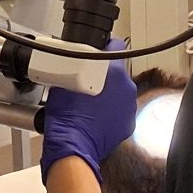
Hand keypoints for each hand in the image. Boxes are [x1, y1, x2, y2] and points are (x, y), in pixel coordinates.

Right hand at [40, 39, 136, 183]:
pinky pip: (120, 109)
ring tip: (89, 100)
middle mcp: (127, 88)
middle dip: (104, 74)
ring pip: (119, 90)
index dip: (106, 45)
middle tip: (86, 78)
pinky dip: (110, 110)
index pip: (117, 45)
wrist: (72, 147)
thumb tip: (71, 63)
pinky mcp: (128, 123)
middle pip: (117, 71)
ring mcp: (129, 107)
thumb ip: (74, 67)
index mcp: (115, 74)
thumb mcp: (63, 82)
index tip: (99, 49)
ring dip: (108, 92)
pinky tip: (95, 115)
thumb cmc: (67, 117)